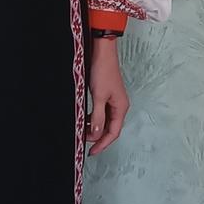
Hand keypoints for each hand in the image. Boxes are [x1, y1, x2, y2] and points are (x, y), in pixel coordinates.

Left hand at [86, 36, 128, 154]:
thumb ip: (98, 117)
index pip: (113, 133)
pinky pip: (101, 113)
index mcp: (121, 108)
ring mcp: (113, 101)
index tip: (91, 151)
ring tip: (83, 131)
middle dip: (98, 137)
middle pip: (110, 128)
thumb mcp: (99, 97)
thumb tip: (97, 134)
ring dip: (95, 128)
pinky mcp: (106, 96)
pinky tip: (86, 119)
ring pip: (105, 121)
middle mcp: (119, 106)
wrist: (102, 52)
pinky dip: (94, 118)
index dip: (102, 144)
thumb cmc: (103, 71)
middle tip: (84, 141)